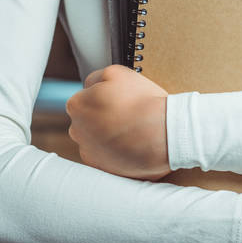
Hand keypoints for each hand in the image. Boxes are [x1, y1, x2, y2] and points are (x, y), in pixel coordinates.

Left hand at [66, 65, 170, 180]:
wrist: (164, 133)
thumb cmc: (142, 102)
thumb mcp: (116, 72)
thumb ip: (96, 78)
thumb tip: (91, 85)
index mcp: (76, 106)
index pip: (84, 98)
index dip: (104, 96)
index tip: (119, 99)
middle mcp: (77, 132)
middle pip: (88, 121)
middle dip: (104, 117)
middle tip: (127, 113)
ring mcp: (90, 153)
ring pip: (98, 141)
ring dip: (111, 136)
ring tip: (134, 129)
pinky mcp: (106, 170)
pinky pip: (110, 157)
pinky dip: (119, 152)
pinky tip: (135, 144)